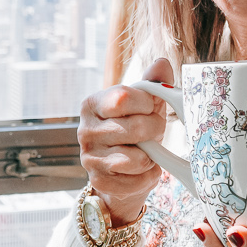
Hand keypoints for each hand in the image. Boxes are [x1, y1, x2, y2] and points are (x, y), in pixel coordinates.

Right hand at [77, 57, 175, 226]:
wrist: (121, 173)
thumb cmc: (134, 132)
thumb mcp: (143, 105)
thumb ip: (152, 84)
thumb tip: (162, 63)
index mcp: (92, 104)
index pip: (123, 97)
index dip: (147, 103)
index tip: (151, 108)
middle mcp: (85, 130)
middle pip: (136, 128)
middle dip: (156, 130)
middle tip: (154, 133)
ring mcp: (89, 159)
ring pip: (138, 157)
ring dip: (152, 156)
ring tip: (146, 152)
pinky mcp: (99, 183)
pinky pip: (138, 180)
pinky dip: (148, 177)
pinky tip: (142, 171)